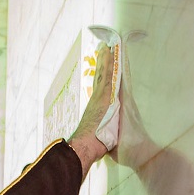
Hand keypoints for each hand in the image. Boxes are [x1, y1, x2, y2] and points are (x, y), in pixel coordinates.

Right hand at [69, 43, 115, 174]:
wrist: (84, 148)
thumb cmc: (91, 148)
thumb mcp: (100, 139)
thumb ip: (101, 135)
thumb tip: (102, 142)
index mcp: (97, 109)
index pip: (101, 90)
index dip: (101, 78)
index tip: (101, 68)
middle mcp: (96, 100)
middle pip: (101, 78)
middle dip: (102, 64)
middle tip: (103, 49)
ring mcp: (99, 97)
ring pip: (103, 74)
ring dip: (105, 59)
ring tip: (107, 46)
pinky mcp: (103, 96)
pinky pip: (107, 75)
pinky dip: (107, 63)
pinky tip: (109, 51)